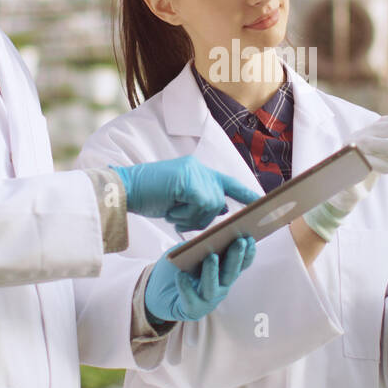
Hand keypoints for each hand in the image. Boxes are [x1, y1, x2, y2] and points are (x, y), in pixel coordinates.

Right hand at [112, 156, 258, 231]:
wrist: (124, 190)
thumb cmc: (148, 197)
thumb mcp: (179, 202)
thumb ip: (200, 202)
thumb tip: (222, 210)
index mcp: (198, 172)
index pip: (228, 182)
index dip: (246, 193)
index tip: (264, 202)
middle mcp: (198, 168)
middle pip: (219, 200)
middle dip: (203, 218)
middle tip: (179, 219)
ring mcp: (193, 171)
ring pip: (211, 204)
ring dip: (191, 217)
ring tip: (172, 213)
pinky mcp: (187, 179)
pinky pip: (200, 203)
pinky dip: (186, 214)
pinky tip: (171, 212)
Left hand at [144, 236, 256, 322]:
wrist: (161, 294)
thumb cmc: (181, 268)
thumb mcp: (191, 253)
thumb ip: (199, 247)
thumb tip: (205, 239)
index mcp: (224, 273)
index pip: (241, 264)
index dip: (248, 253)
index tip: (250, 238)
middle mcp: (221, 287)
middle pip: (230, 273)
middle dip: (236, 257)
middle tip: (239, 241)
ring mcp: (208, 299)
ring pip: (213, 287)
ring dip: (213, 272)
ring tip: (211, 257)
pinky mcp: (192, 309)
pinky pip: (190, 299)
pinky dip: (185, 287)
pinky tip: (180, 275)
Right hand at [302, 111, 387, 240]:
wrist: (347, 191)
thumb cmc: (369, 168)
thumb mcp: (385, 152)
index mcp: (368, 133)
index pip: (385, 121)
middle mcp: (359, 139)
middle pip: (379, 129)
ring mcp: (352, 152)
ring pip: (371, 143)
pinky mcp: (349, 169)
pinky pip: (363, 163)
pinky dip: (378, 164)